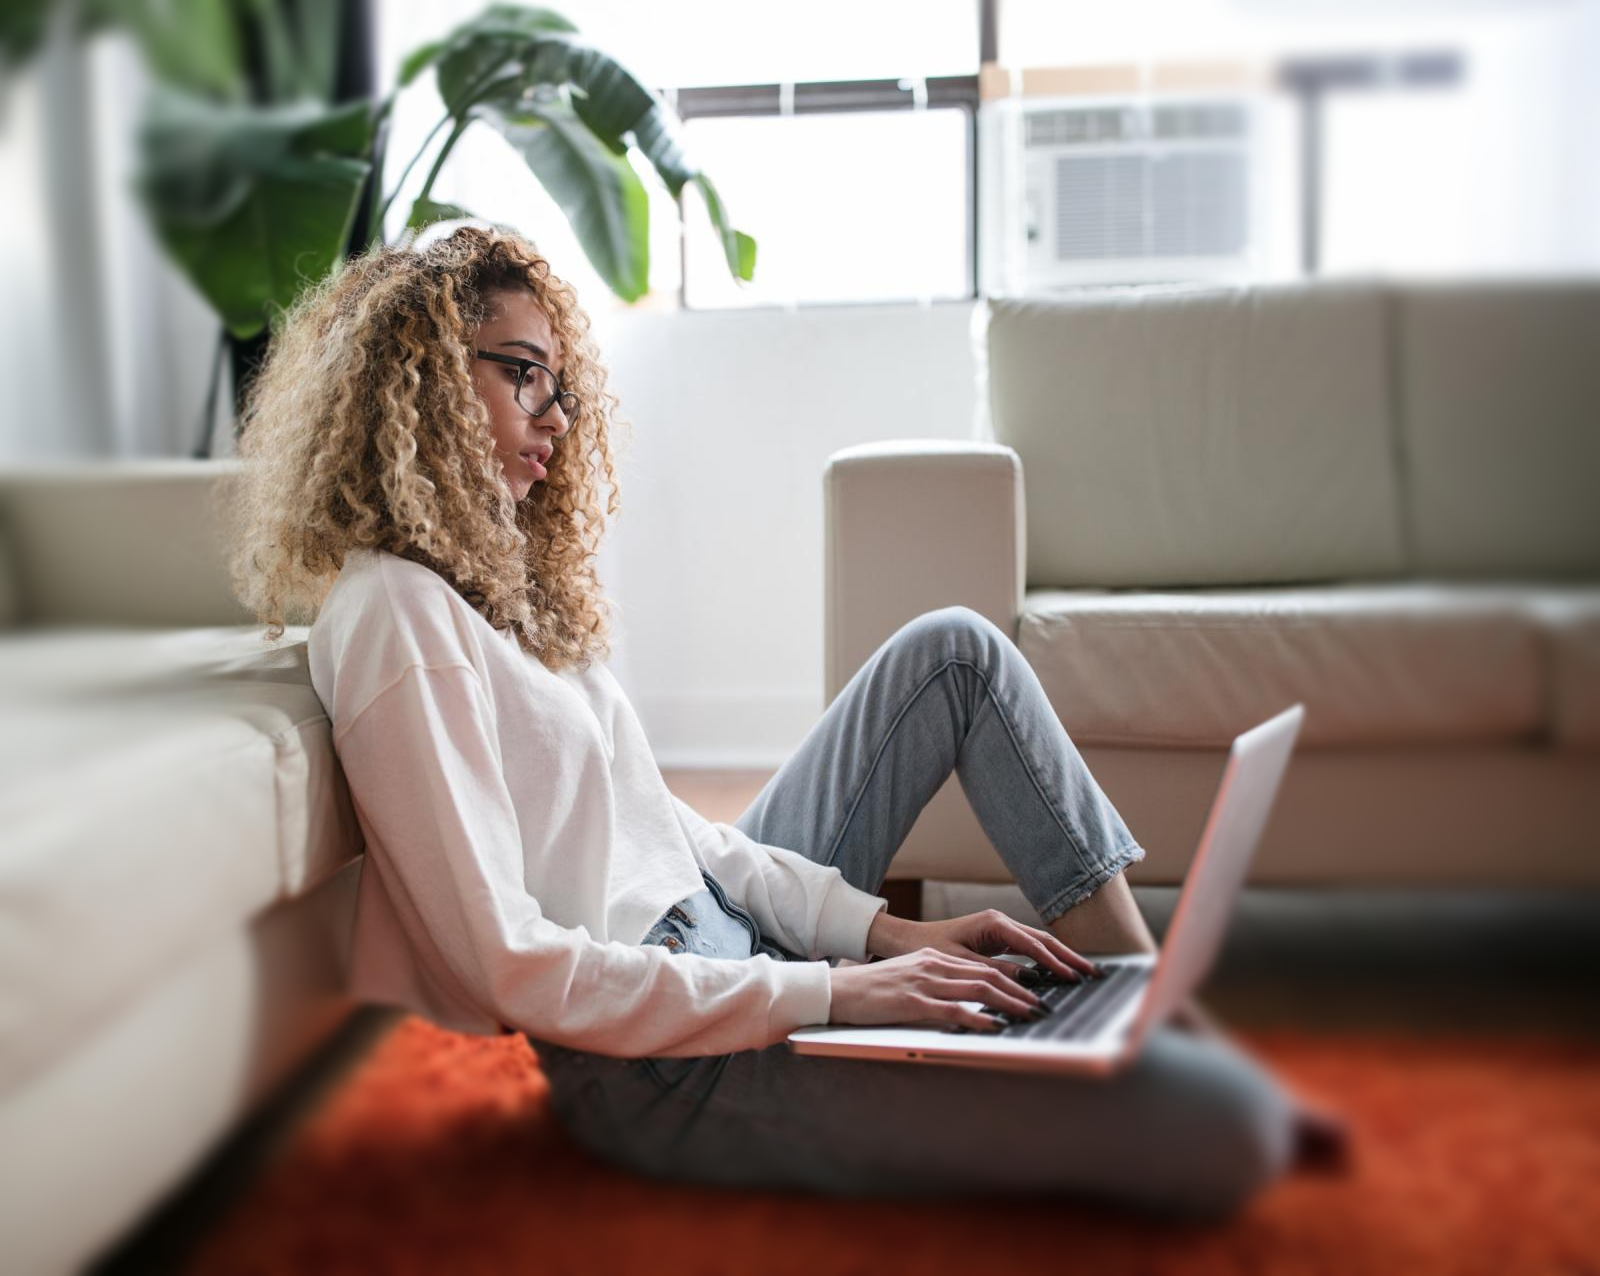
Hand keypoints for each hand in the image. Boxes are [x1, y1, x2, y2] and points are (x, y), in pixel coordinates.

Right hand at [829, 946, 1056, 1031]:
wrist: (837, 991)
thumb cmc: (870, 991)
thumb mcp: (908, 979)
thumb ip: (936, 985)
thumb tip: (964, 1002)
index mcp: (934, 958)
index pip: (982, 967)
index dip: (1012, 979)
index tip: (1033, 992)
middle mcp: (933, 965)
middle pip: (988, 975)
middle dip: (1020, 992)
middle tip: (1043, 1006)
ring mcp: (924, 983)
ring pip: (978, 989)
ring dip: (1010, 1004)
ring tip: (1030, 1015)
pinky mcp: (913, 1003)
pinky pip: (954, 1010)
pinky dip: (979, 1018)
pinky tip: (996, 1026)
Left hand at [865, 909, 1100, 984]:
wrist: (907, 940)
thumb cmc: (928, 948)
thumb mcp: (961, 963)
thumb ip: (995, 971)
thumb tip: (1028, 982)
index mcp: (993, 923)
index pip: (1033, 945)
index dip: (1055, 963)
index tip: (1073, 978)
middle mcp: (1001, 922)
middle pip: (1044, 940)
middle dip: (1069, 957)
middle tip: (1093, 974)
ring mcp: (1001, 929)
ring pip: (1039, 944)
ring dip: (1061, 958)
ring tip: (1084, 974)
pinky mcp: (998, 939)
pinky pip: (1028, 949)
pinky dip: (1045, 961)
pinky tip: (1058, 973)